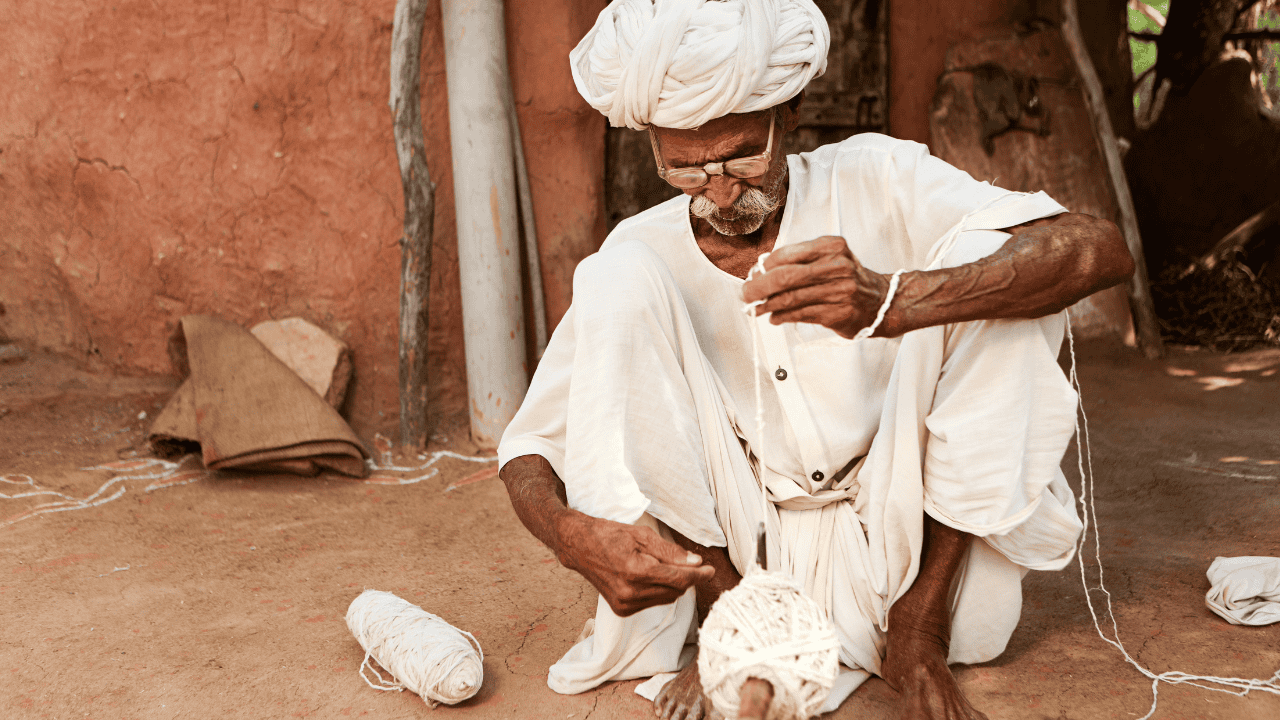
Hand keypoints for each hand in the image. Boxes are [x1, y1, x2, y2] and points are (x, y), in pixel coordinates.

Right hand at [554, 511, 714, 616]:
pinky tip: (651, 576)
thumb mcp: (641, 534)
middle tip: (691, 563)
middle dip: (687, 578)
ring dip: (674, 585)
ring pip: (666, 598)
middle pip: (675, 590)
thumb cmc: (609, 535)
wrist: (578, 547)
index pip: (678, 579)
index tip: (710, 570)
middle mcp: (629, 593)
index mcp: (635, 571)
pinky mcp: (622, 610)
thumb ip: (670, 551)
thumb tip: (695, 562)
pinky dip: (659, 591)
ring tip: (665, 566)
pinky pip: (653, 602)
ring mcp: (625, 604)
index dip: (698, 575)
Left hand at [742, 236, 893, 337]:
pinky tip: (774, 317)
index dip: (764, 267)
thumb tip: (760, 273)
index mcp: (831, 246)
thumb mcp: (829, 258)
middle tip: (745, 295)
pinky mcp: (838, 313)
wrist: (881, 301)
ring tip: (756, 309)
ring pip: (790, 298)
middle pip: (785, 276)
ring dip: (767, 305)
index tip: (754, 275)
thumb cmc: (847, 278)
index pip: (787, 254)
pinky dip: (782, 316)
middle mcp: (837, 266)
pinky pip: (800, 314)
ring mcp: (839, 290)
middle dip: (758, 287)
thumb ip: (799, 261)